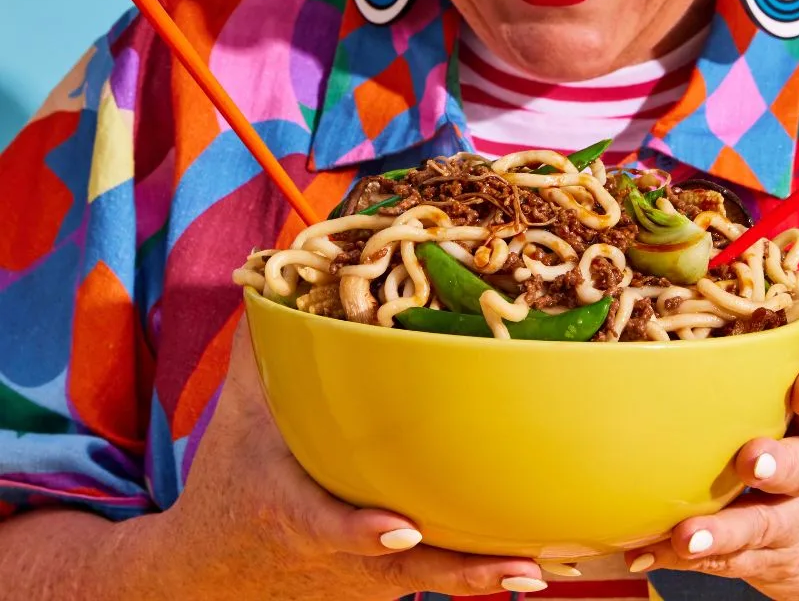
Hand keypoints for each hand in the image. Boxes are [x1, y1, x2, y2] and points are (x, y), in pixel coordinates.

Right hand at [150, 314, 546, 600]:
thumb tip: (270, 278)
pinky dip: (477, 578)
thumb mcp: (240, 414)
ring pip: (427, 582)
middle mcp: (333, 557)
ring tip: (541, 567)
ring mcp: (359, 581)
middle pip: (403, 571)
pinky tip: (533, 565)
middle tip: (524, 566)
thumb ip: (260, 348)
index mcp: (292, 510)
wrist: (206, 573)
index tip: (402, 525)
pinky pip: (431, 580)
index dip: (361, 532)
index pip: (326, 527)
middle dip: (462, 572)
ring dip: (483, 579)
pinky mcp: (377, 586)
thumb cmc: (229, 481)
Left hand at [624, 367, 798, 600]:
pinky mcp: (771, 560)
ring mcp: (797, 523)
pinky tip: (645, 553)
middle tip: (751, 461)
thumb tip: (698, 323)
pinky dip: (682, 558)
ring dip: (720, 532)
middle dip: (777, 465)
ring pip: (760, 527)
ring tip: (684, 534)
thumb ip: (773, 379)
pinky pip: (727, 560)